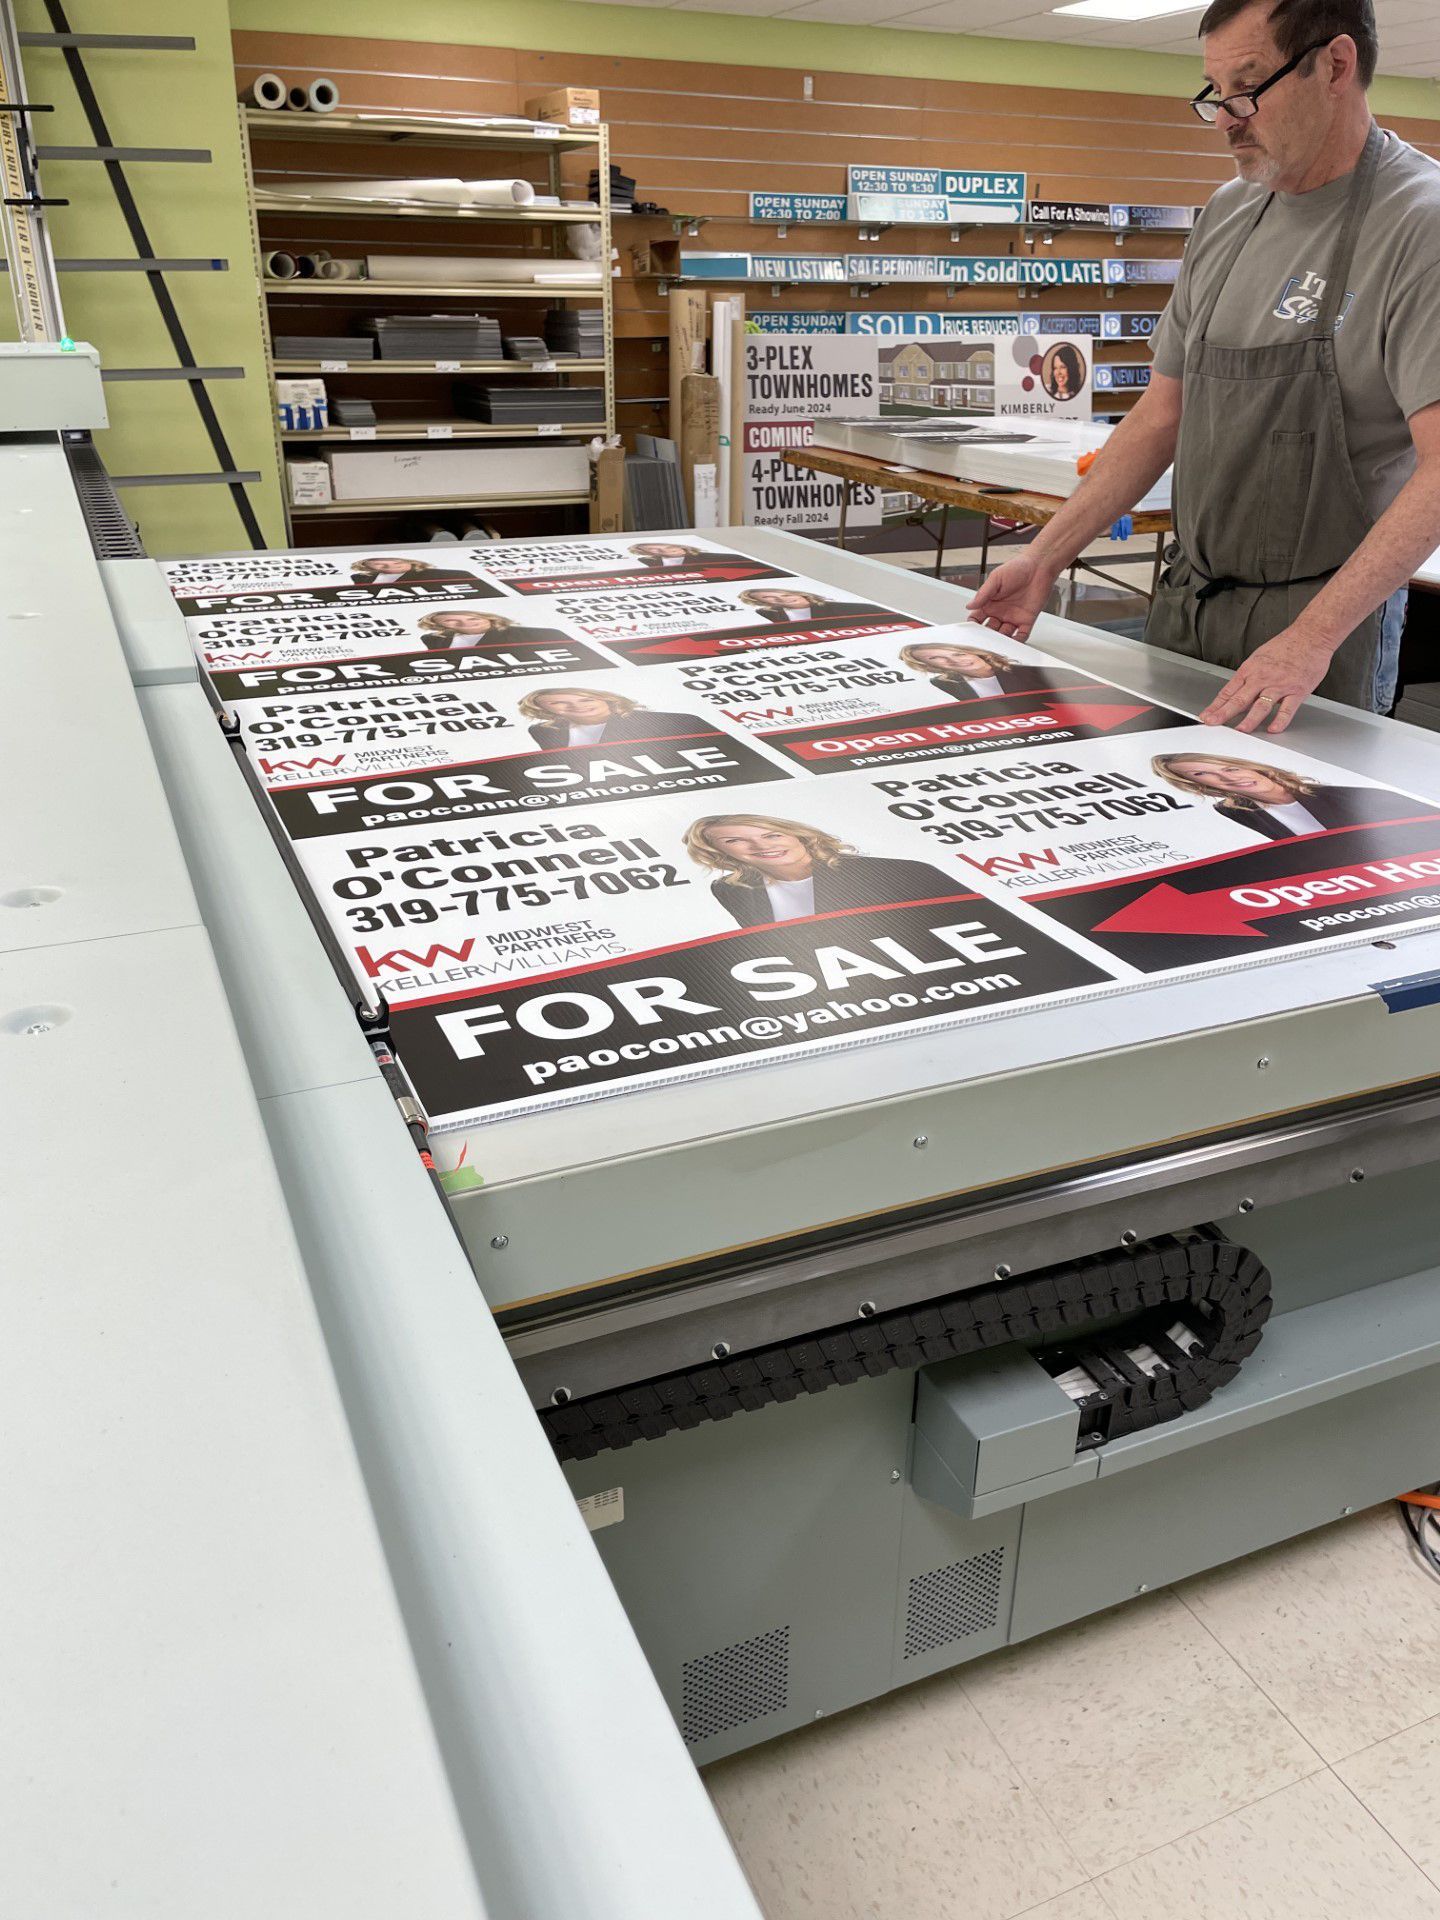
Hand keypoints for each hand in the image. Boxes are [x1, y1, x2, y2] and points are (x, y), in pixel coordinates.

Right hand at [967, 553, 1056, 641]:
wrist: (1039, 567)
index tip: (970, 631)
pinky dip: (1017, 641)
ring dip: (1001, 641)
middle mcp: (1000, 612)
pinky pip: (1021, 635)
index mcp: (990, 602)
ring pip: (1004, 635)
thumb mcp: (996, 579)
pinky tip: (1013, 643)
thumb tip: (970, 605)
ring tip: (998, 643)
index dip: (973, 626)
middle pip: (990, 630)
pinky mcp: (1027, 620)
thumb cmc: (1018, 567)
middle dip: (986, 636)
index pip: (977, 618)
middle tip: (985, 640)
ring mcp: (1013, 617)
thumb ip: (983, 594)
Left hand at [1198, 628, 1334, 733]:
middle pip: (1240, 699)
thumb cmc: (1286, 645)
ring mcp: (1280, 685)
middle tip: (1213, 723)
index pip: (1229, 691)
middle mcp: (1263, 678)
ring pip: (1261, 705)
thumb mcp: (1259, 657)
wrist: (1311, 635)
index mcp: (1251, 670)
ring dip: (1249, 720)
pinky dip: (1280, 720)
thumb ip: (1249, 677)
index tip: (1206, 716)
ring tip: (1240, 731)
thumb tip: (1237, 694)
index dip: (1216, 705)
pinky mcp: (1298, 690)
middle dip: (1223, 713)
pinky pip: (1287, 709)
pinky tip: (1273, 729)